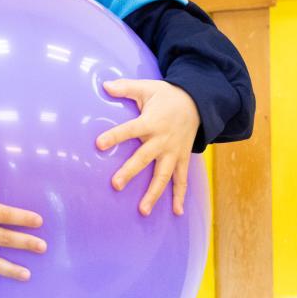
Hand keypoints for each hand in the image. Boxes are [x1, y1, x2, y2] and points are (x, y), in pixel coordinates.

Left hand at [95, 79, 199, 216]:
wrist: (197, 102)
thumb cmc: (166, 95)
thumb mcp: (147, 87)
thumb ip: (125, 87)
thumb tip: (104, 85)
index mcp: (151, 122)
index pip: (129, 130)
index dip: (114, 137)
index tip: (99, 144)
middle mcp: (162, 140)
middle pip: (144, 158)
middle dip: (130, 171)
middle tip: (115, 184)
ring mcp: (174, 152)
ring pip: (164, 175)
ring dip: (154, 193)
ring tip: (143, 210)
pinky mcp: (183, 159)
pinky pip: (182, 180)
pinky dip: (180, 196)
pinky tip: (177, 212)